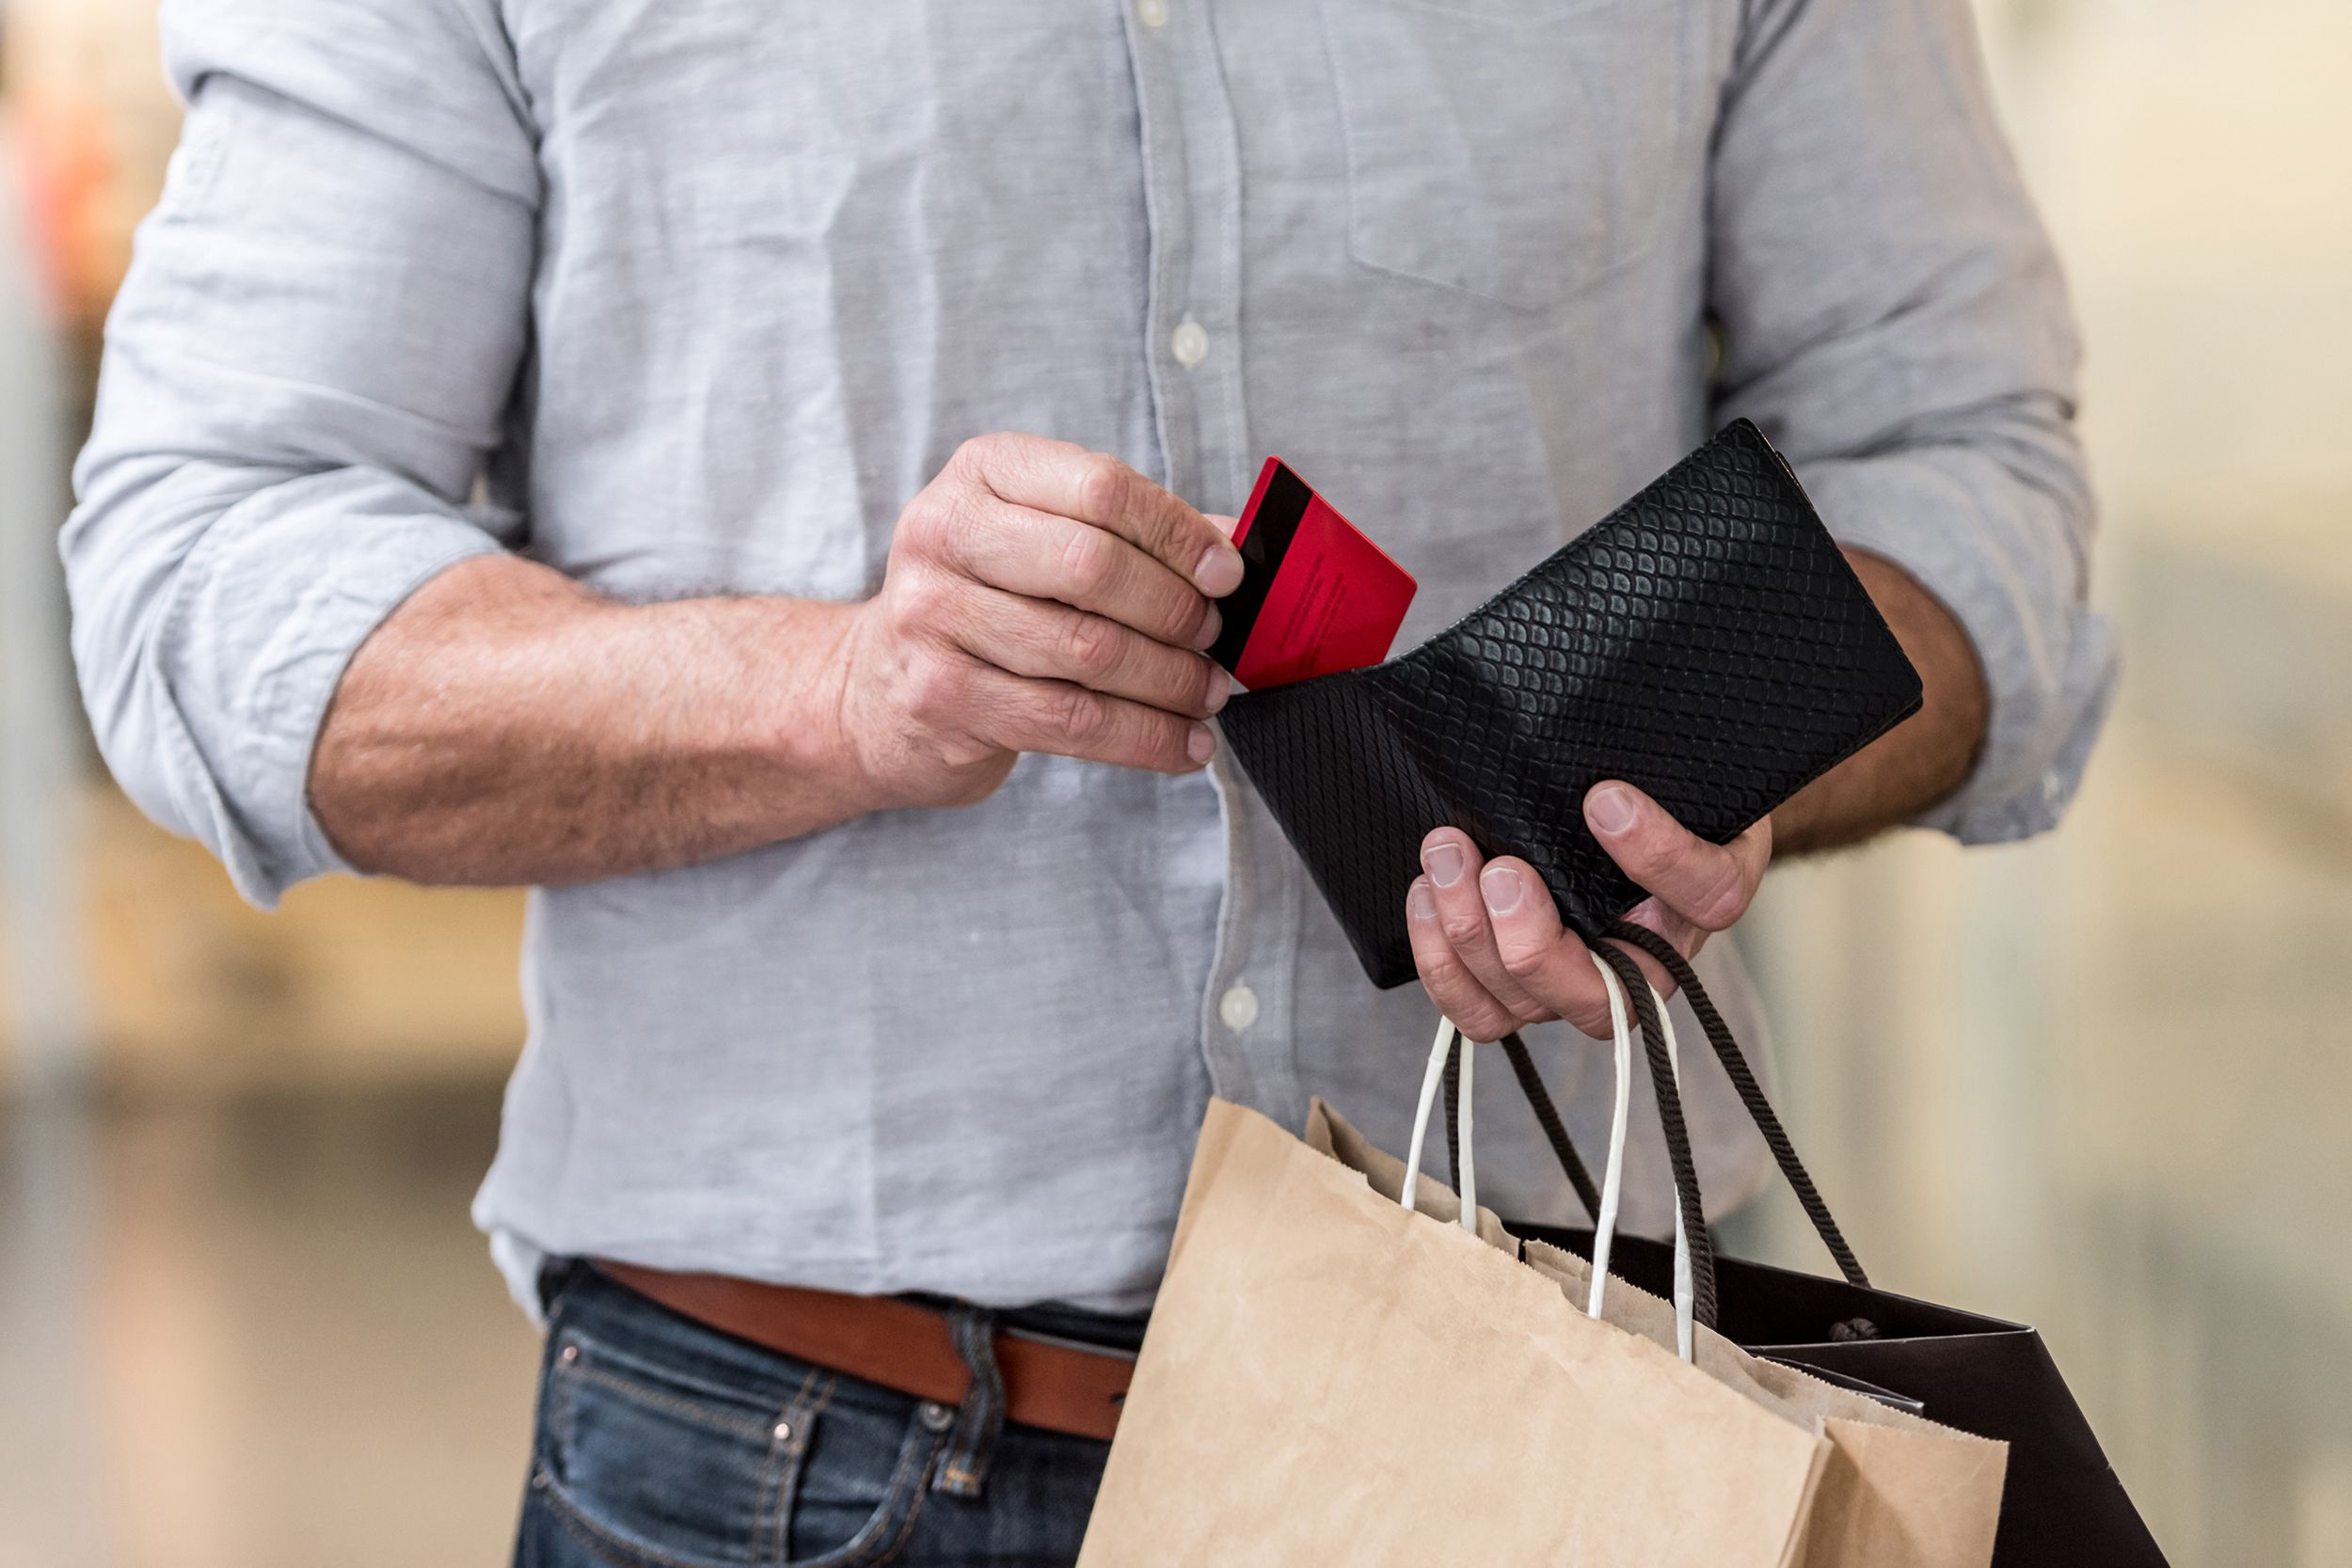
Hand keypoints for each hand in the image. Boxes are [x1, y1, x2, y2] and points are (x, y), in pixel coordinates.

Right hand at [834, 433, 1243, 809]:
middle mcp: (944, 532)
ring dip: (1169, 682)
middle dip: (1176, 611)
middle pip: (1093, 568)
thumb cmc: (985, 603)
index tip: (1228, 575)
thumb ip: (1131, 537)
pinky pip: (1069, 723)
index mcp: (983, 472)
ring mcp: (932, 615)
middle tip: (1216, 640)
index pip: (1101, 489)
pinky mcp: (940, 696)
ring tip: (1207, 696)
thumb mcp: (1040, 541)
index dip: (1177, 535)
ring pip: (1087, 652)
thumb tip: (1237, 551)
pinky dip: (1143, 738)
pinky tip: (1183, 747)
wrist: (875, 687)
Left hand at [1404, 782, 1771, 1039]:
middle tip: (1499, 868)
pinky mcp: (1522, 994)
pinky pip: (1479, 1011)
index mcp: (1703, 896)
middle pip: (1599, 996)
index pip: (1705, 895)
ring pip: (1526, 1006)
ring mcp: (1580, 986)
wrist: (1611, 810)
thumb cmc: (1646, 788)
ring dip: (1470, 936)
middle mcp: (1649, 962)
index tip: (1604, 799)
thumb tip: (1602, 769)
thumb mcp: (1670, 764)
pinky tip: (1426, 895)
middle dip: (1531, 938)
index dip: (1657, 855)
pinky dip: (1443, 963)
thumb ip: (1655, 765)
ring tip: (1445, 856)